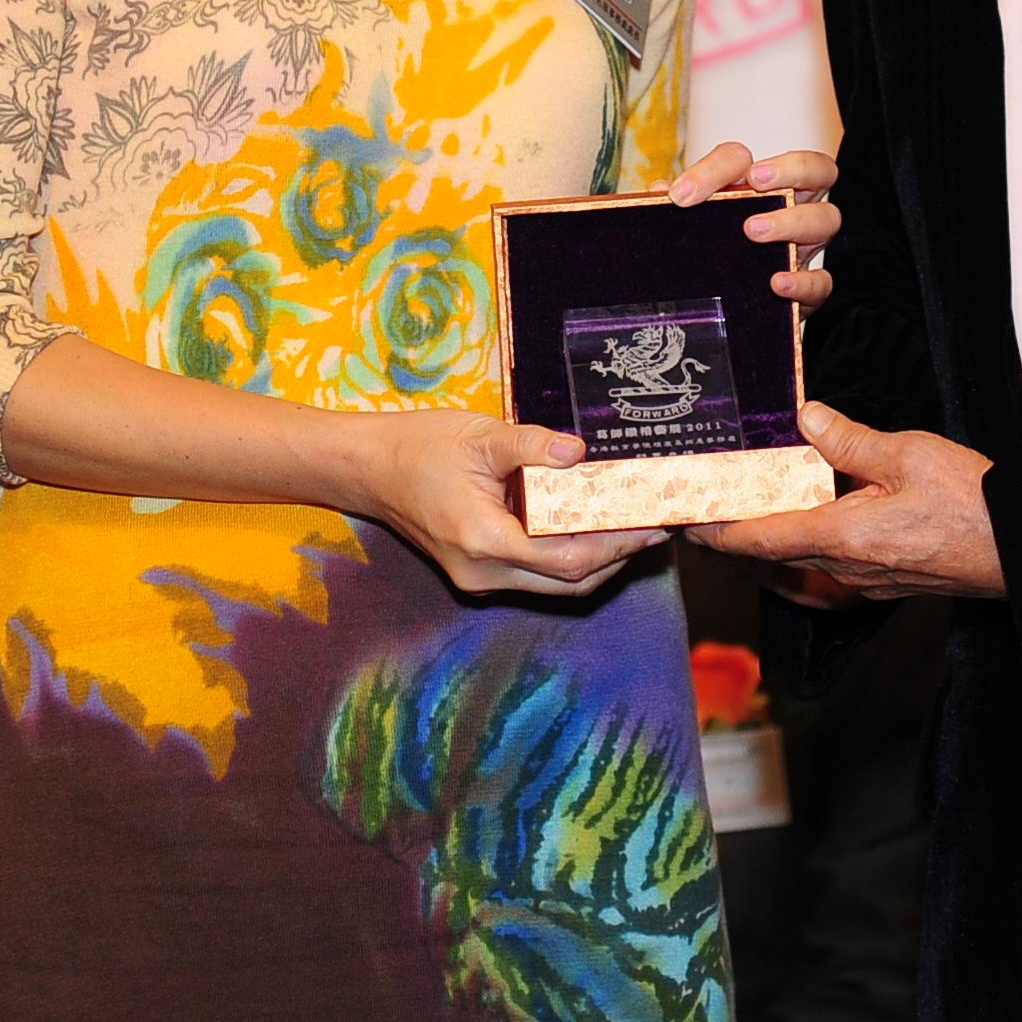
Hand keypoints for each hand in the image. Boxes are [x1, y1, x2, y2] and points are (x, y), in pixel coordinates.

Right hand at [351, 411, 666, 598]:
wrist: (368, 469)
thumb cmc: (419, 447)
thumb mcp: (480, 435)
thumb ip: (533, 445)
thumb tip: (581, 452)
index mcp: (483, 539)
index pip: (569, 559)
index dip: (617, 546)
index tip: (651, 526)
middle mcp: (482, 573)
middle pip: (569, 582)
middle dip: (617, 558)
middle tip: (653, 528)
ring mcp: (477, 580)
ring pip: (554, 586)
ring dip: (595, 562)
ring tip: (629, 529)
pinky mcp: (476, 575)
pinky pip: (535, 578)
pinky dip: (567, 559)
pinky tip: (587, 529)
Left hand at [668, 141, 842, 314]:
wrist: (723, 307)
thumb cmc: (710, 254)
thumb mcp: (689, 229)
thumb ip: (674, 210)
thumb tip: (660, 194)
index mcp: (755, 188)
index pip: (741, 159)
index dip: (715, 169)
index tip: (684, 193)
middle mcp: (789, 208)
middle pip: (818, 171)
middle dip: (791, 170)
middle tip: (756, 184)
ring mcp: (802, 247)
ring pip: (826, 219)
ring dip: (792, 220)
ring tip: (754, 231)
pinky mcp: (807, 289)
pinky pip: (822, 281)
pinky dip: (804, 281)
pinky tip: (777, 283)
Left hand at [689, 402, 1004, 598]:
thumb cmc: (974, 503)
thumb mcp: (908, 454)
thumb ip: (849, 440)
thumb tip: (805, 419)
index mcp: (842, 537)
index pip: (759, 540)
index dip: (716, 533)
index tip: (685, 522)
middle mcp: (846, 569)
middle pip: (772, 556)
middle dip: (734, 536)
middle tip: (703, 510)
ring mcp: (866, 582)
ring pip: (799, 563)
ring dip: (768, 542)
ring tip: (744, 513)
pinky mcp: (887, 581)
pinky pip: (829, 567)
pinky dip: (804, 547)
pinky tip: (807, 522)